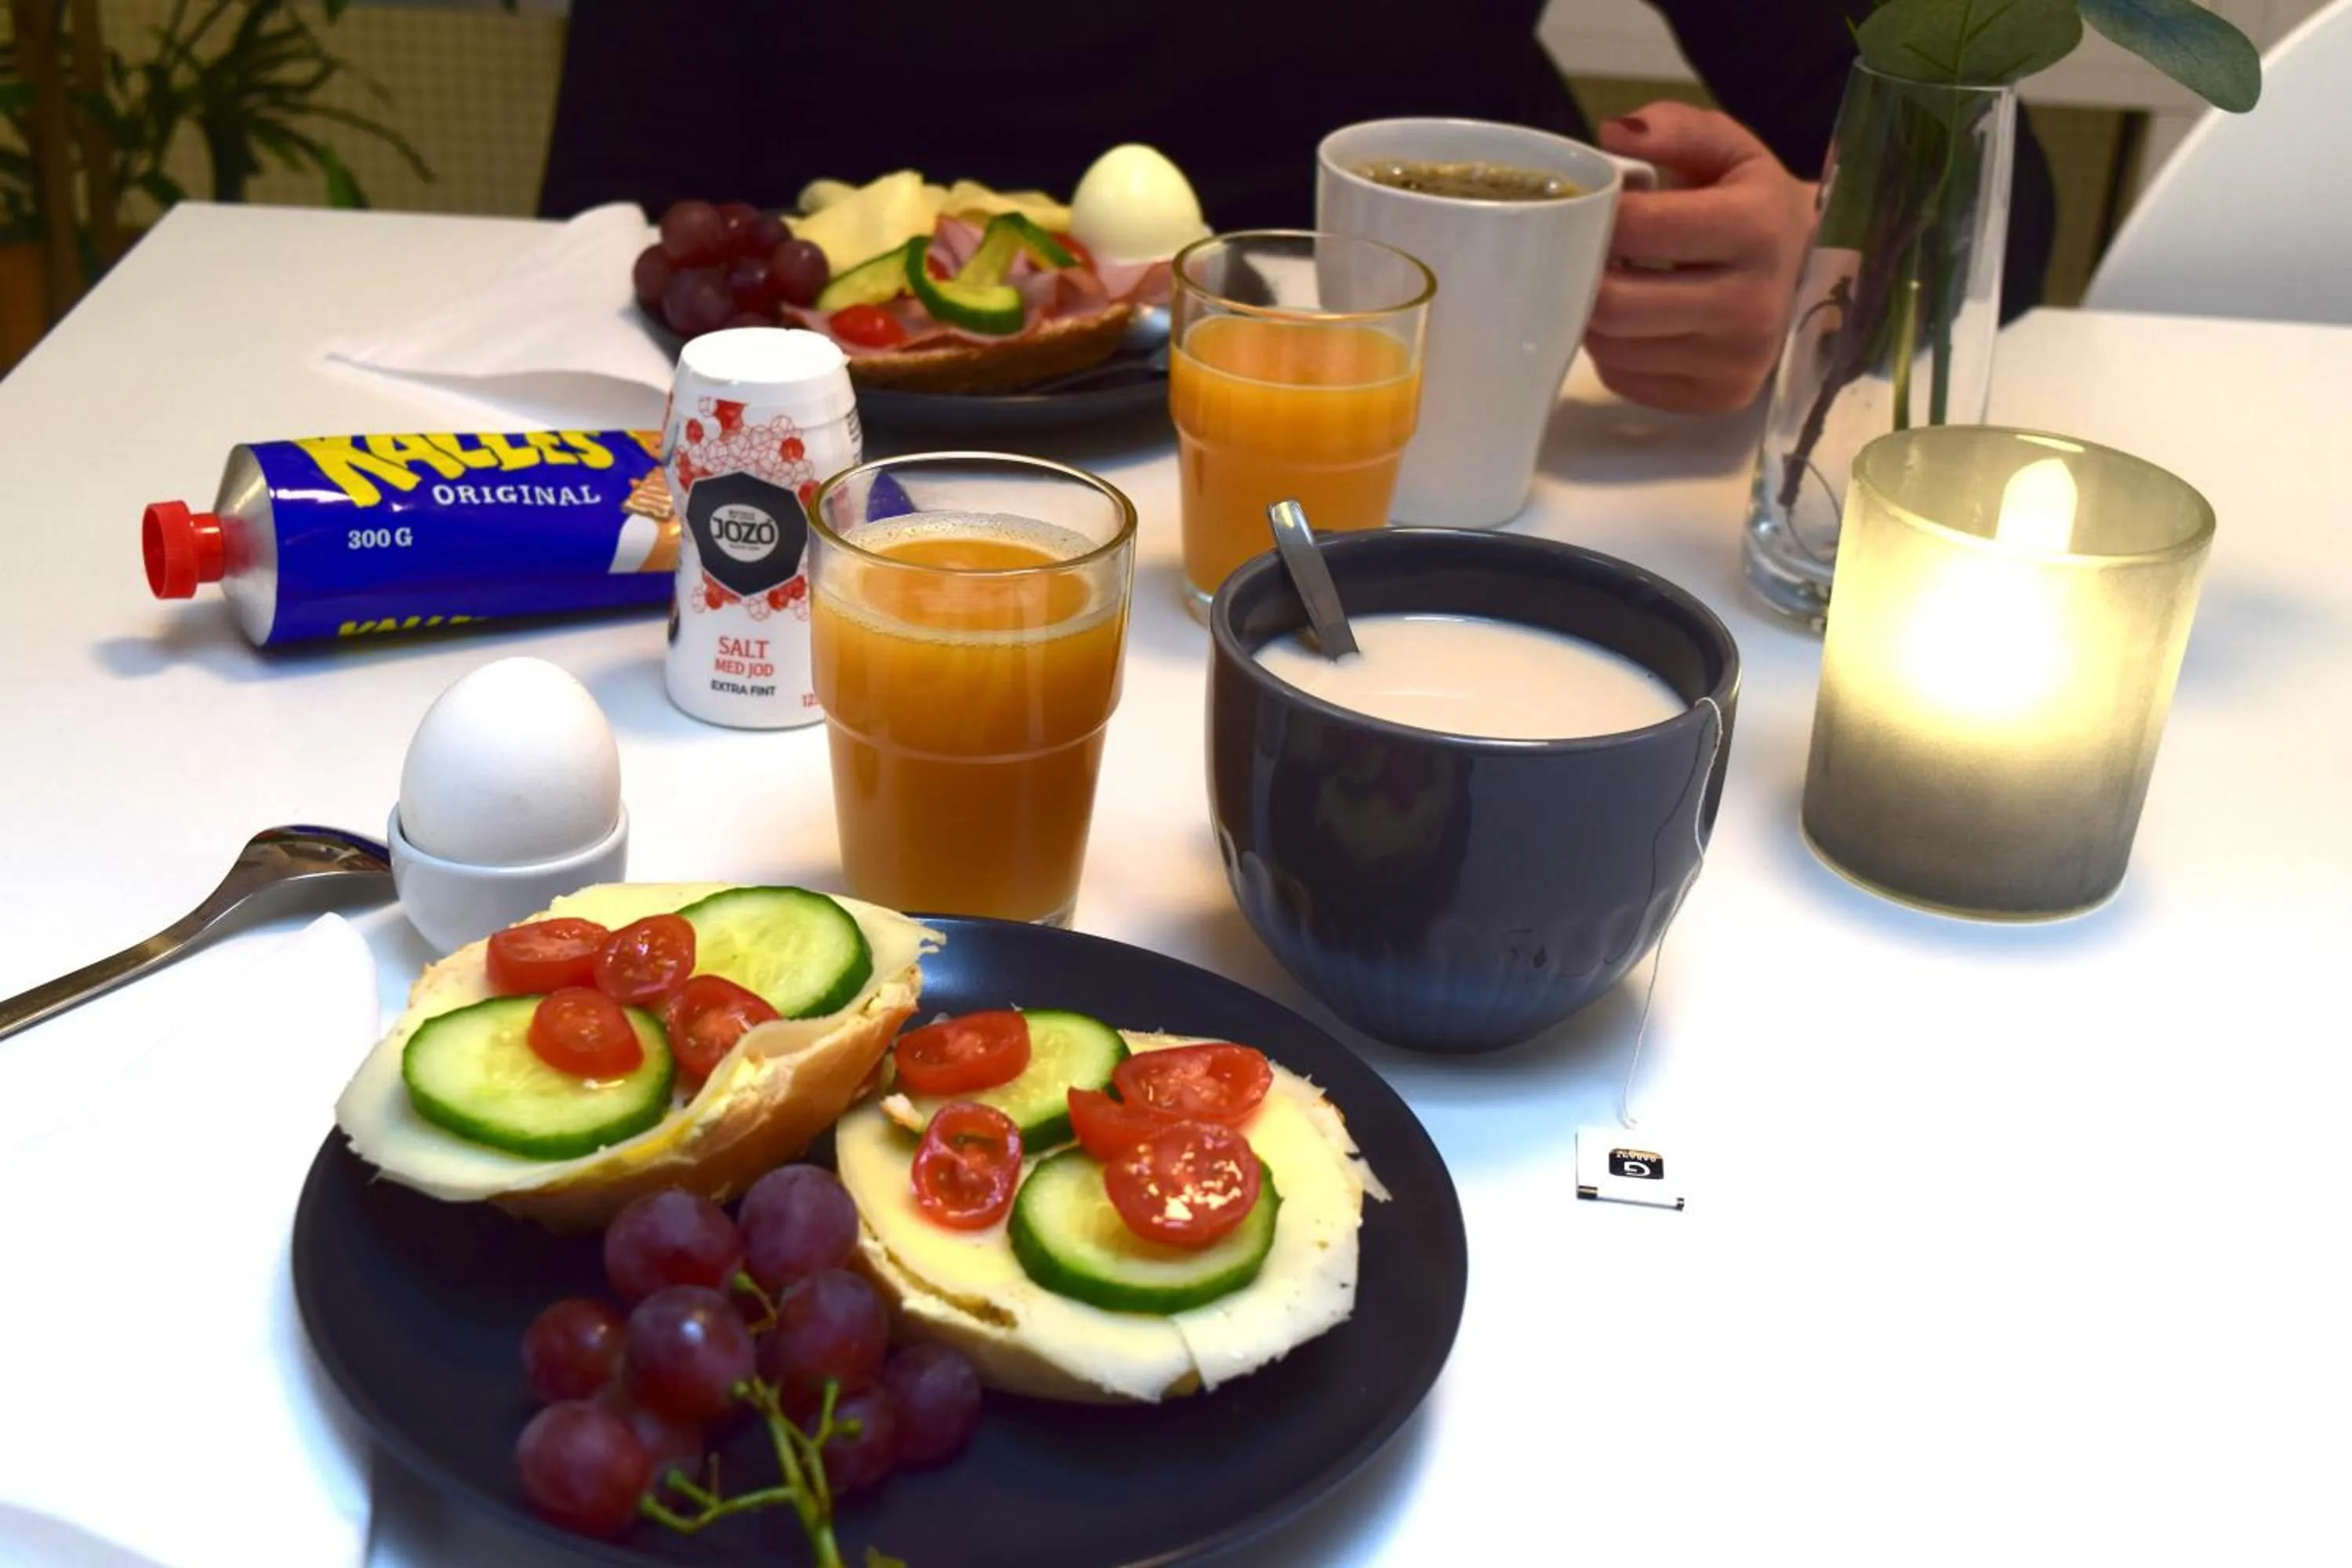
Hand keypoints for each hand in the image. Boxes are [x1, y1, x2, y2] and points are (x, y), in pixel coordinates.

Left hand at [1586, 103, 1816, 415]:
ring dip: (1592, 316)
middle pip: (1615, 305)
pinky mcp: (1718, 398)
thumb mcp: (1730, 151)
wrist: (1814, 272)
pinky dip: (1613, 351)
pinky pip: (1626, 379)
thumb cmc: (1755, 205)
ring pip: (1613, 347)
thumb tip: (1612, 136)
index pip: (1639, 228)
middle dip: (1583, 278)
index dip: (1596, 217)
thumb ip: (1675, 130)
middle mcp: (1750, 304)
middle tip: (1581, 256)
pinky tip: (1634, 322)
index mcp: (1755, 229)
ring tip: (1609, 284)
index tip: (1588, 210)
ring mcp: (1736, 361)